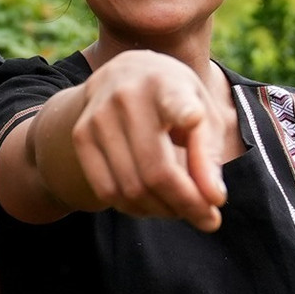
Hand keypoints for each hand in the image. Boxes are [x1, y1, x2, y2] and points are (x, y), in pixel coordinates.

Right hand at [64, 51, 228, 229]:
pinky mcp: (81, 136)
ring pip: (131, 188)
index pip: (174, 100)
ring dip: (163, 211)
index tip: (194, 117)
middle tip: (208, 219)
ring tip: (182, 210)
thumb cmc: (174, 99)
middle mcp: (127, 96)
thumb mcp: (202, 111)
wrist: (123, 74)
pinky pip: (107, 190)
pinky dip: (134, 208)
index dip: (184, 111)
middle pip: (157, 170)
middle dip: (188, 204)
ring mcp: (98, 117)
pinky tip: (153, 205)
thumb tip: (213, 199)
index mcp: (166, 83)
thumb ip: (208, 153)